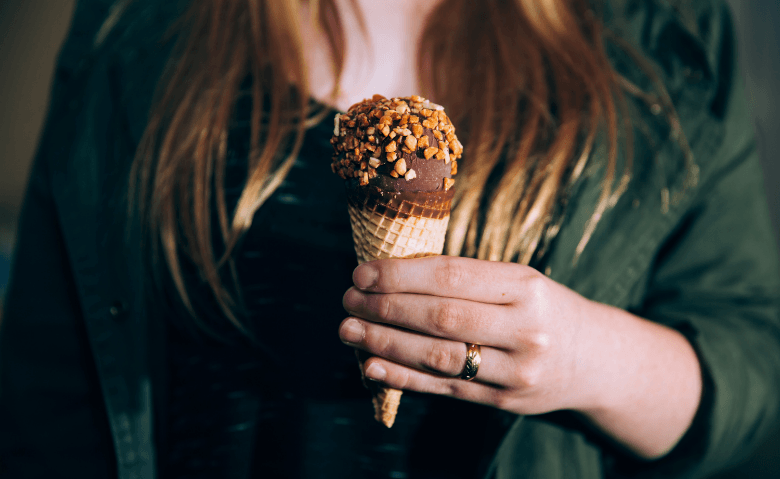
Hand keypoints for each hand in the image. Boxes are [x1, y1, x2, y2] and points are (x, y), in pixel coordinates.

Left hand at [339, 256, 595, 414]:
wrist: (595, 360)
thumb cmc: (542, 309)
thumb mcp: (519, 281)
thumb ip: (466, 280)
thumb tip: (392, 277)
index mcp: (526, 285)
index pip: (451, 276)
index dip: (400, 275)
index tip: (362, 273)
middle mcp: (524, 328)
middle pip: (441, 317)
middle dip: (385, 308)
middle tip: (348, 301)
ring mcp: (516, 370)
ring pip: (438, 356)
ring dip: (385, 343)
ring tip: (349, 331)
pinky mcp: (504, 401)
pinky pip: (445, 388)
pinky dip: (403, 377)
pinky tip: (371, 366)